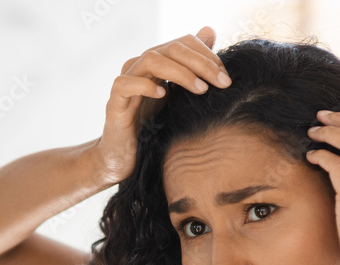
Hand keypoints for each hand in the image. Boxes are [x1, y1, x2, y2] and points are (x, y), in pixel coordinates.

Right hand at [91, 26, 231, 185]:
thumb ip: (193, 70)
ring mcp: (125, 82)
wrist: (124, 157)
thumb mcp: (178, 98)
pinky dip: (146, 86)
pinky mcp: (114, 102)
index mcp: (156, 63)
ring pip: (151, 60)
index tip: (225, 76)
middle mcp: (140, 67)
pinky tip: (163, 96)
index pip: (183, 43)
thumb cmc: (152, 129)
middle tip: (222, 82)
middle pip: (171, 49)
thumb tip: (210, 32)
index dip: (207, 55)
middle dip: (201, 63)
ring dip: (180, 72)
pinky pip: (126, 84)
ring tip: (200, 89)